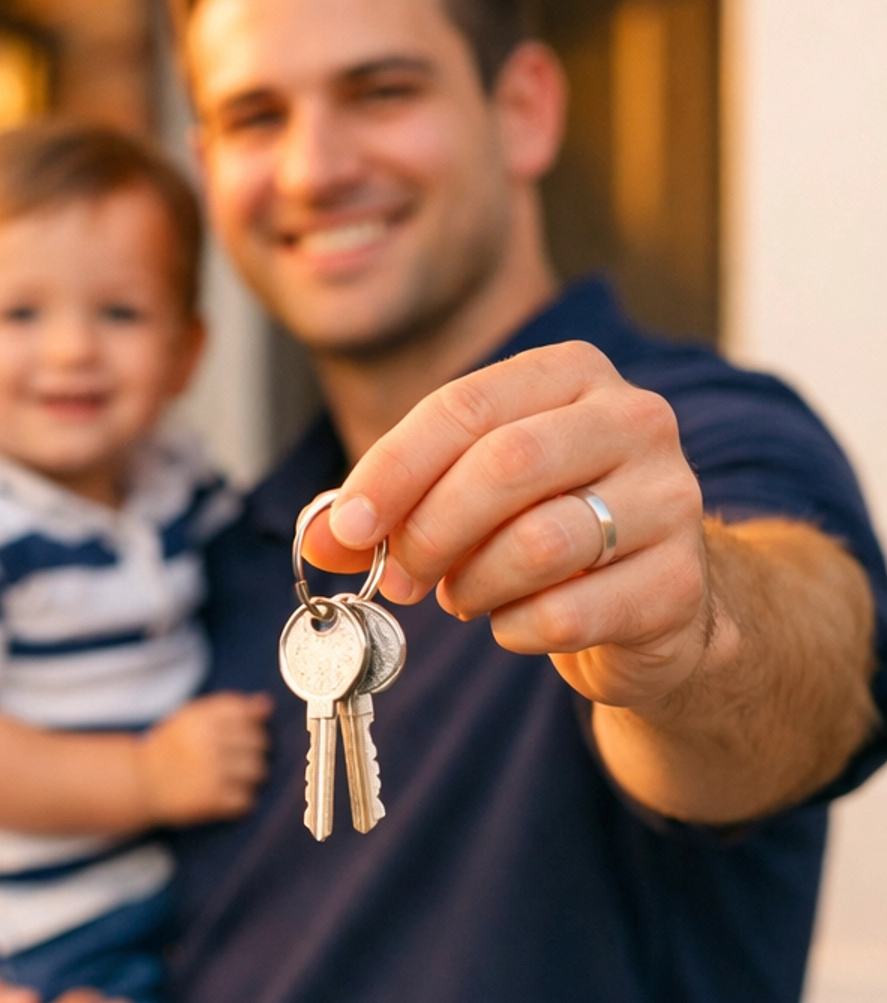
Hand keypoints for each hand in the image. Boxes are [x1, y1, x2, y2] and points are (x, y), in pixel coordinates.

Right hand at [140, 691, 272, 821]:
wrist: (139, 781)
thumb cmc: (170, 748)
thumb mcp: (191, 718)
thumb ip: (228, 708)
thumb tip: (266, 705)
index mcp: (203, 717)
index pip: (248, 714)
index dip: (250, 725)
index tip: (237, 735)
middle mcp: (210, 741)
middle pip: (259, 742)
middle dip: (252, 751)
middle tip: (235, 760)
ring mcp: (213, 771)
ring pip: (259, 771)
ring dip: (250, 777)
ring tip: (232, 779)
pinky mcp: (213, 799)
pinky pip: (247, 799)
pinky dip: (240, 801)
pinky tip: (225, 797)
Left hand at [306, 341, 709, 714]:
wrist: (652, 602)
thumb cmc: (546, 527)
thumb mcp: (466, 494)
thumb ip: (392, 506)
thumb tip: (321, 536)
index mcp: (575, 374)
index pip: (467, 405)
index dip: (393, 469)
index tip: (347, 527)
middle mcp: (636, 420)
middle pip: (504, 465)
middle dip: (429, 530)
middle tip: (400, 577)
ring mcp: (671, 500)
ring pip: (538, 542)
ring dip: (473, 584)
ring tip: (463, 595)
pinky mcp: (680, 585)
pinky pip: (567, 613)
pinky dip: (516, 629)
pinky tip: (514, 623)